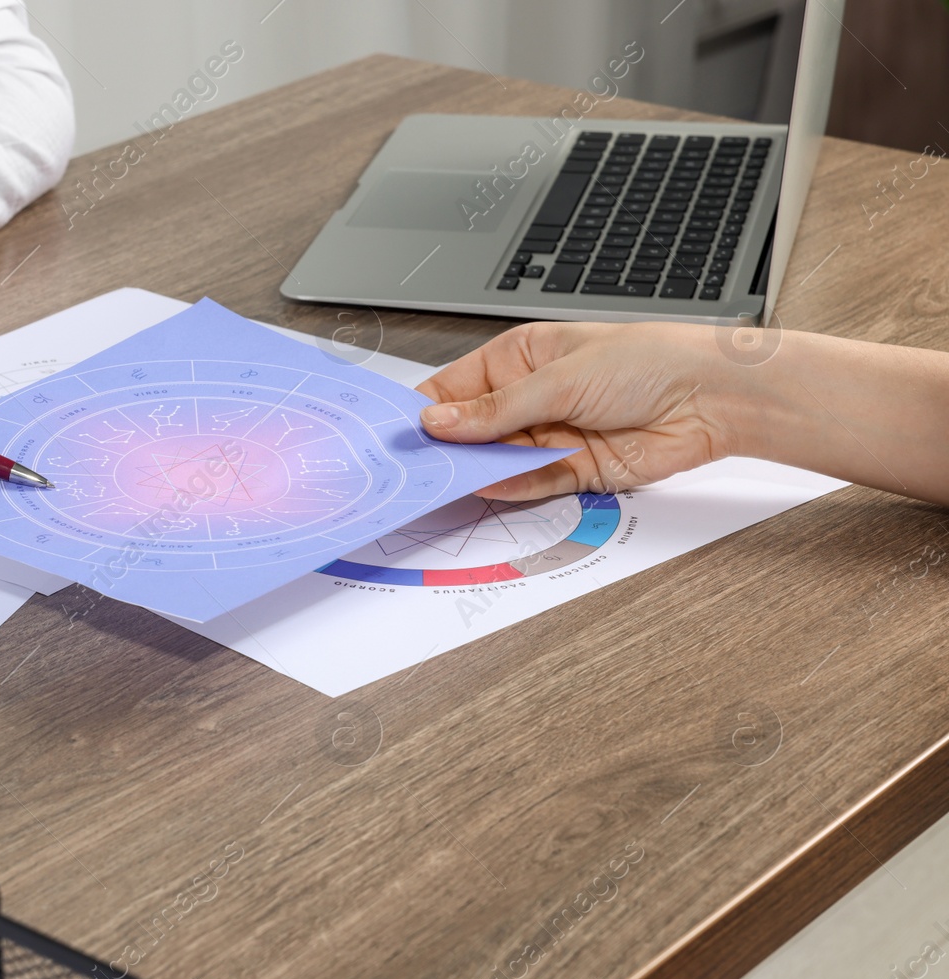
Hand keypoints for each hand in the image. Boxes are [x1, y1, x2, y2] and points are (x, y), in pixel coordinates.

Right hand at [416, 321, 736, 498]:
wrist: (712, 396)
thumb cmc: (647, 360)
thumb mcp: (559, 378)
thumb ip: (497, 409)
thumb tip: (440, 421)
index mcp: (520, 358)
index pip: (456, 388)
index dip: (427, 410)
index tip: (399, 432)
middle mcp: (532, 398)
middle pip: (473, 430)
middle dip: (448, 447)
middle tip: (416, 465)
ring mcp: (551, 435)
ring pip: (498, 460)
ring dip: (476, 470)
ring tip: (447, 479)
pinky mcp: (574, 470)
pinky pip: (530, 483)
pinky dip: (510, 487)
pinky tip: (489, 486)